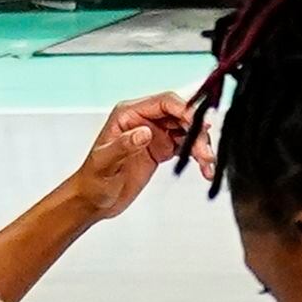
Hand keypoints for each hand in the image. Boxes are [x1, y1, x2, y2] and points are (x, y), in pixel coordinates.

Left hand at [64, 93, 195, 219]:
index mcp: (129, 114)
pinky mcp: (162, 149)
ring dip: (200, 145)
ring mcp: (155, 134)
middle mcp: (144, 120)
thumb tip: (144, 132)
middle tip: (205, 152)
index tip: (199, 122)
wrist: (94, 200)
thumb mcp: (104, 162)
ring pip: (187, 131)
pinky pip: (186, 147)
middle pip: (180, 116)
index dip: (184, 109)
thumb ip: (124, 145)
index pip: (164, 102)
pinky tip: (204, 168)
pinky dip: (197, 156)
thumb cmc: (93, 179)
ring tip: (208, 164)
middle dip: (196, 131)